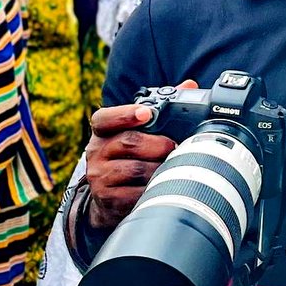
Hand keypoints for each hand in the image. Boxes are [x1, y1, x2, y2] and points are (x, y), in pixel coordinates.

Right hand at [84, 102, 177, 229]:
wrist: (109, 197)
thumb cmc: (129, 157)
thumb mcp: (136, 132)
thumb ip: (159, 108)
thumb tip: (189, 86)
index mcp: (102, 131)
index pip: (105, 118)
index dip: (126, 114)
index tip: (147, 113)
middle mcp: (96, 152)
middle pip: (129, 142)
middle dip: (158, 144)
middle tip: (175, 147)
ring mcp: (99, 177)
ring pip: (136, 169)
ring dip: (160, 168)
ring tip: (174, 167)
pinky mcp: (108, 199)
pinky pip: (136, 194)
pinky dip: (154, 189)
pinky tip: (162, 186)